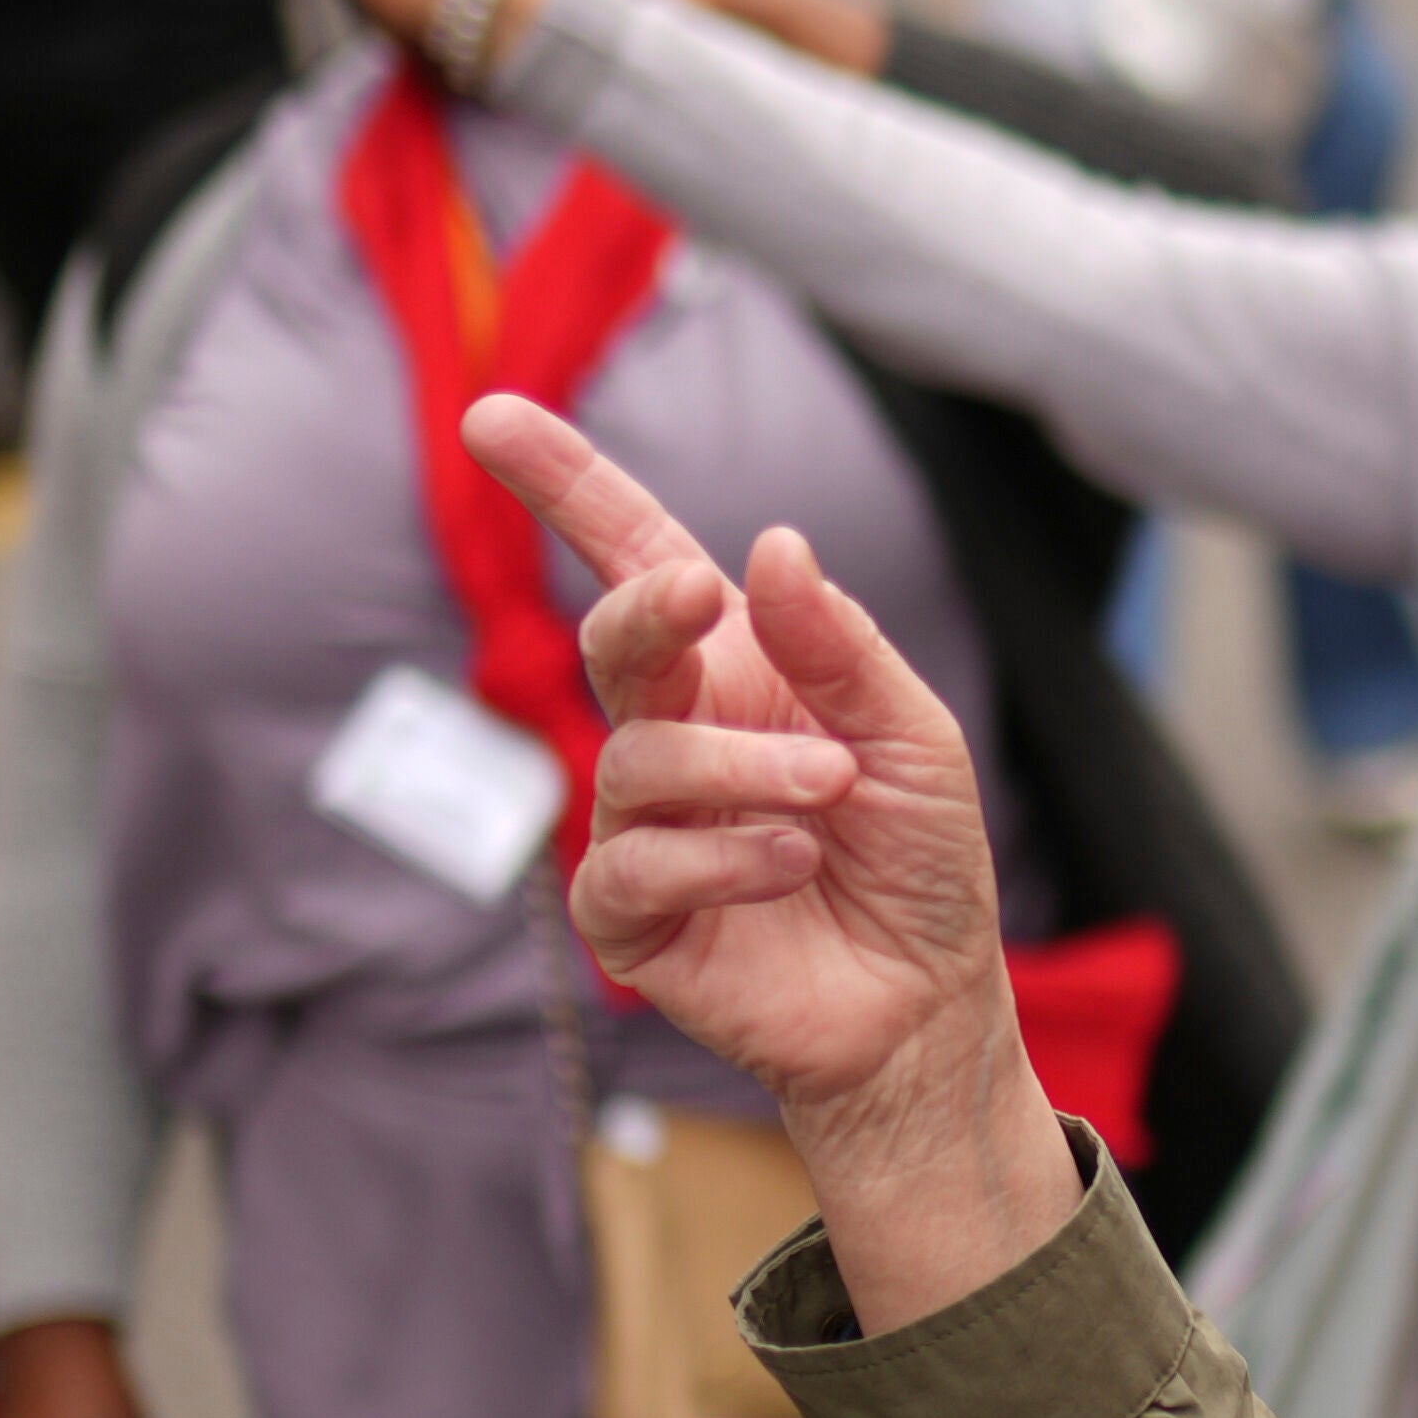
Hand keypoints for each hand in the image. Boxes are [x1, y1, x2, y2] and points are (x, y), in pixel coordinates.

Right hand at [472, 390, 1065, 1330]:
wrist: (927, 1002)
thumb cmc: (917, 859)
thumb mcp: (914, 738)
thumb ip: (840, 647)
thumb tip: (773, 543)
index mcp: (739, 667)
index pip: (636, 556)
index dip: (566, 485)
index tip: (491, 414)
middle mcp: (678, 732)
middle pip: (610, 640)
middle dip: (639, 611)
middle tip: (694, 597)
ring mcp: (644, 825)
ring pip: (639, 761)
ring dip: (741, 767)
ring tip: (829, 790)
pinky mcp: (631, 919)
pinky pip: (632, 867)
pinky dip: (721, 856)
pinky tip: (793, 862)